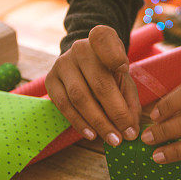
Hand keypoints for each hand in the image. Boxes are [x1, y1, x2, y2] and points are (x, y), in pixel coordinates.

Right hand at [46, 25, 140, 145]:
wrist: (82, 63)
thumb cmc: (108, 73)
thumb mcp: (123, 78)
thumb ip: (129, 100)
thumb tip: (131, 130)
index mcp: (101, 40)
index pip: (105, 40)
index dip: (113, 54)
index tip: (124, 67)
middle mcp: (79, 49)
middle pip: (97, 82)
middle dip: (114, 112)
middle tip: (125, 135)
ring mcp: (62, 64)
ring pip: (79, 97)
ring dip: (97, 122)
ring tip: (112, 139)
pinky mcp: (50, 80)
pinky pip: (64, 105)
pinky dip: (79, 122)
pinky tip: (91, 134)